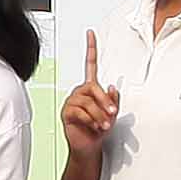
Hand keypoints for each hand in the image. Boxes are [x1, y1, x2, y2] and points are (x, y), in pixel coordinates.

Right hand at [59, 35, 121, 160]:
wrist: (89, 145)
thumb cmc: (100, 129)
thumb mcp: (112, 113)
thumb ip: (113, 99)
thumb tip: (111, 87)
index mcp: (91, 88)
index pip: (90, 64)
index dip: (90, 48)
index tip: (90, 34)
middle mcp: (80, 92)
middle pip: (92, 87)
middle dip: (104, 101)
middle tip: (112, 112)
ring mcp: (72, 102)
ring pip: (87, 102)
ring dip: (99, 115)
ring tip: (104, 125)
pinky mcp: (67, 112)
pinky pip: (80, 112)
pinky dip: (91, 120)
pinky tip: (93, 126)